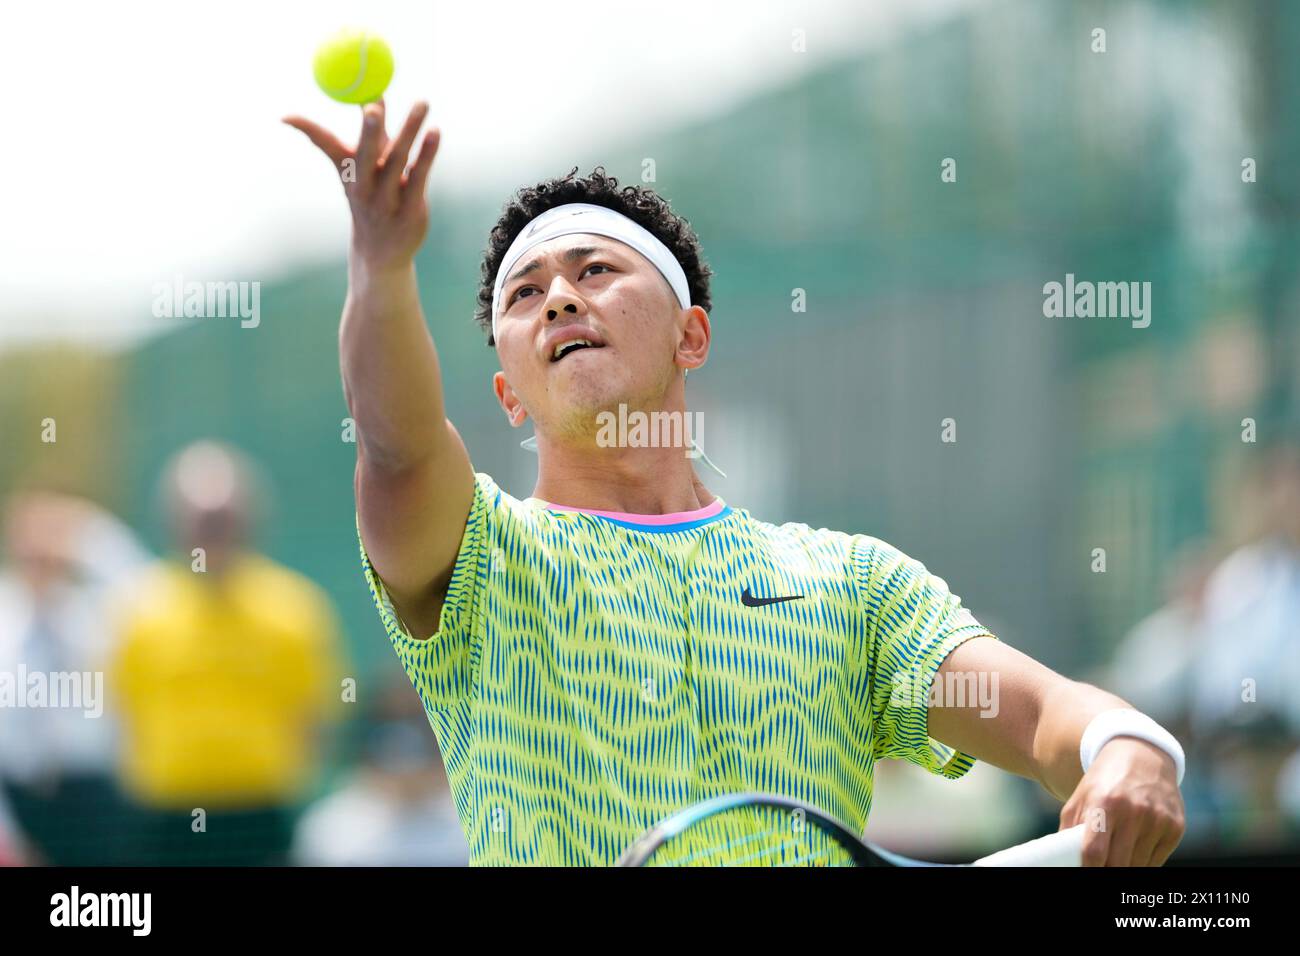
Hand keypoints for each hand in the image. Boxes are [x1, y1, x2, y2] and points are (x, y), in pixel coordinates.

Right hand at [283, 100, 439, 274]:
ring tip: (422, 103)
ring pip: (399, 160)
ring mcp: (387, 199)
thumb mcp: (364, 169)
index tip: (288, 114)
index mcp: (347, 171)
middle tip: (374, 106)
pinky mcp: (410, 210)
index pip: (324, 144)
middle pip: (366, 152)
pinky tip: (435, 133)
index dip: (307, 128)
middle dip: (369, 130)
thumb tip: (373, 93)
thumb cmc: (372, 199)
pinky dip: (428, 153)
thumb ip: (372, 133)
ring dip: (410, 130)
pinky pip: (420, 176)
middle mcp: (363, 185)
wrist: (381, 252)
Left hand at [1060, 738, 1185, 865]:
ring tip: (1116, 857)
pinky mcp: (1175, 827)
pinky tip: (1135, 849)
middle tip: (1100, 867)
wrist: (1142, 756)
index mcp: (1104, 803)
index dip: (1089, 869)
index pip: (1094, 851)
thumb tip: (1065, 860)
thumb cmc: (1104, 782)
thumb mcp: (1081, 797)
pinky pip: (1156, 861)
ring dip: (1126, 867)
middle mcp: (1133, 811)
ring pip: (1138, 866)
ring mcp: (1158, 820)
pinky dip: (1143, 862)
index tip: (1086, 873)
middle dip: (1107, 871)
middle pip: (1118, 863)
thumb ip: (1070, 829)